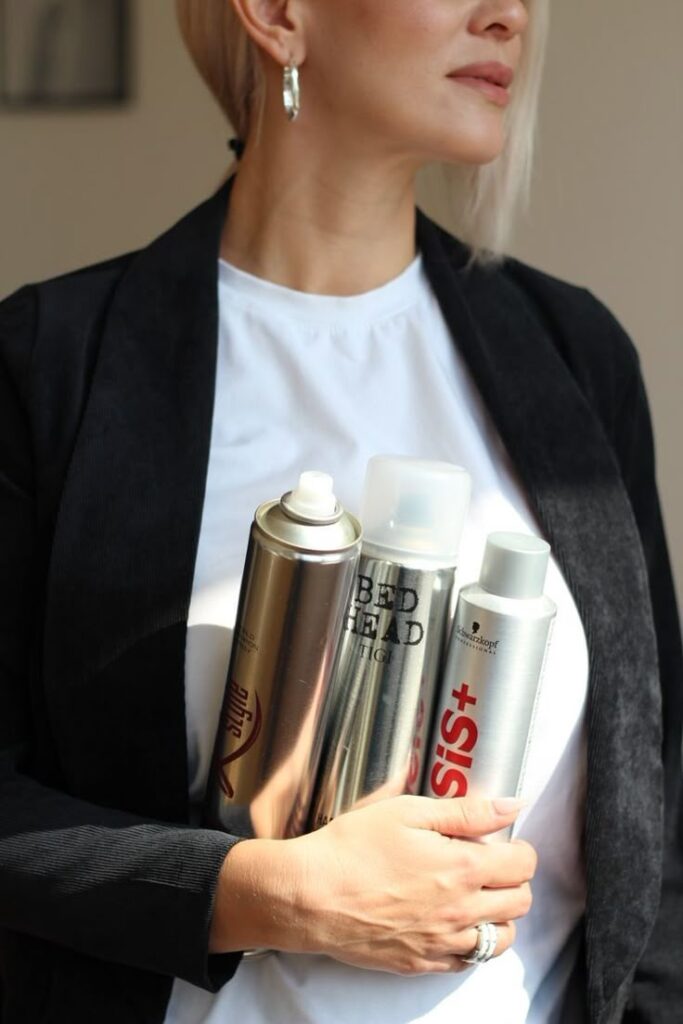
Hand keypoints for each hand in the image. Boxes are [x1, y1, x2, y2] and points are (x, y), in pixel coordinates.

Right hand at [210, 795, 535, 975]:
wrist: (309, 896)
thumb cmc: (352, 847)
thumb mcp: (408, 811)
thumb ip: (467, 811)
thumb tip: (512, 805)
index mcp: (463, 869)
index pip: (523, 865)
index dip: (520, 848)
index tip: (505, 841)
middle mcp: (461, 911)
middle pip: (520, 903)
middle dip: (514, 880)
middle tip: (491, 865)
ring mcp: (442, 942)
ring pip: (500, 940)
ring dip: (499, 916)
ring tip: (476, 896)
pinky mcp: (420, 962)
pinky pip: (466, 962)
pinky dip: (470, 943)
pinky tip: (451, 922)